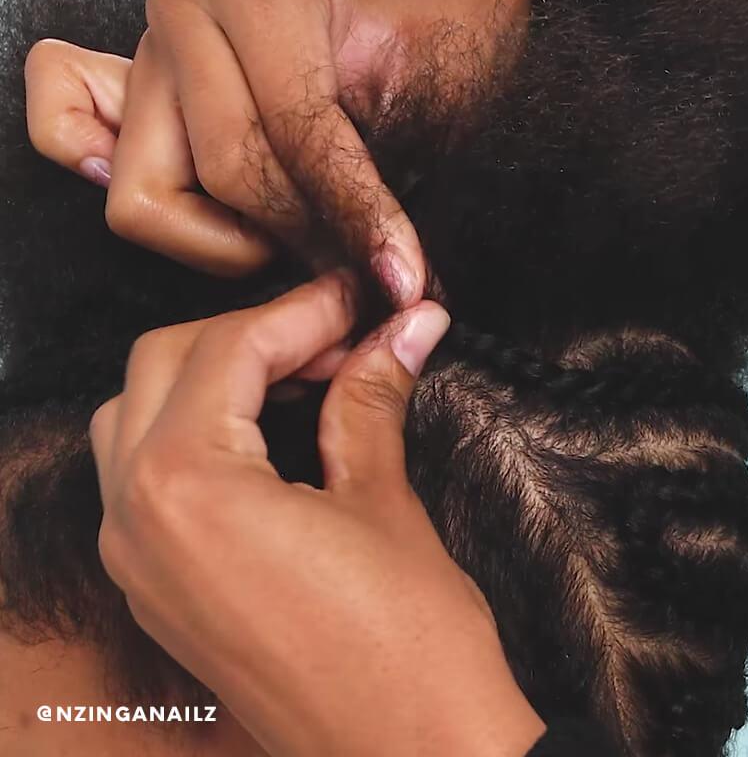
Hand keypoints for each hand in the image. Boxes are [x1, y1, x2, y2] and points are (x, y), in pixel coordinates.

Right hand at [24, 0, 425, 299]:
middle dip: (305, 238)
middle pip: (229, 177)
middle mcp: (183, 14)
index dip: (358, 221)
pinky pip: (63, 133)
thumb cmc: (420, 5)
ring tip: (285, 229)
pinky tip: (194, 200)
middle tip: (360, 265)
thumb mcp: (428, 58)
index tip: (401, 278)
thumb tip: (390, 263)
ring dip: (222, 240)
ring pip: (145, 199)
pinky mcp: (127, 82)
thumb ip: (396, 149)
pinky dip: (103, 175)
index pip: (300, 138)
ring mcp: (147, 54)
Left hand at [90, 274, 543, 756]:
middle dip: (251, 334)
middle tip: (333, 336)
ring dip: (214, 377)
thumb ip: (372, 398)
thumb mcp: (386, 502)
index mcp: (187, 489)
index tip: (354, 301)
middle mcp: (136, 521)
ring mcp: (137, 560)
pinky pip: (145, 474)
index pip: (229, 349)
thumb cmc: (410, 647)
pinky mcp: (157, 588)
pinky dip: (198, 430)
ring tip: (301, 377)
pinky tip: (268, 431)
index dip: (301, 310)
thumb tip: (403, 327)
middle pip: (165, 365)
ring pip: (139, 414)